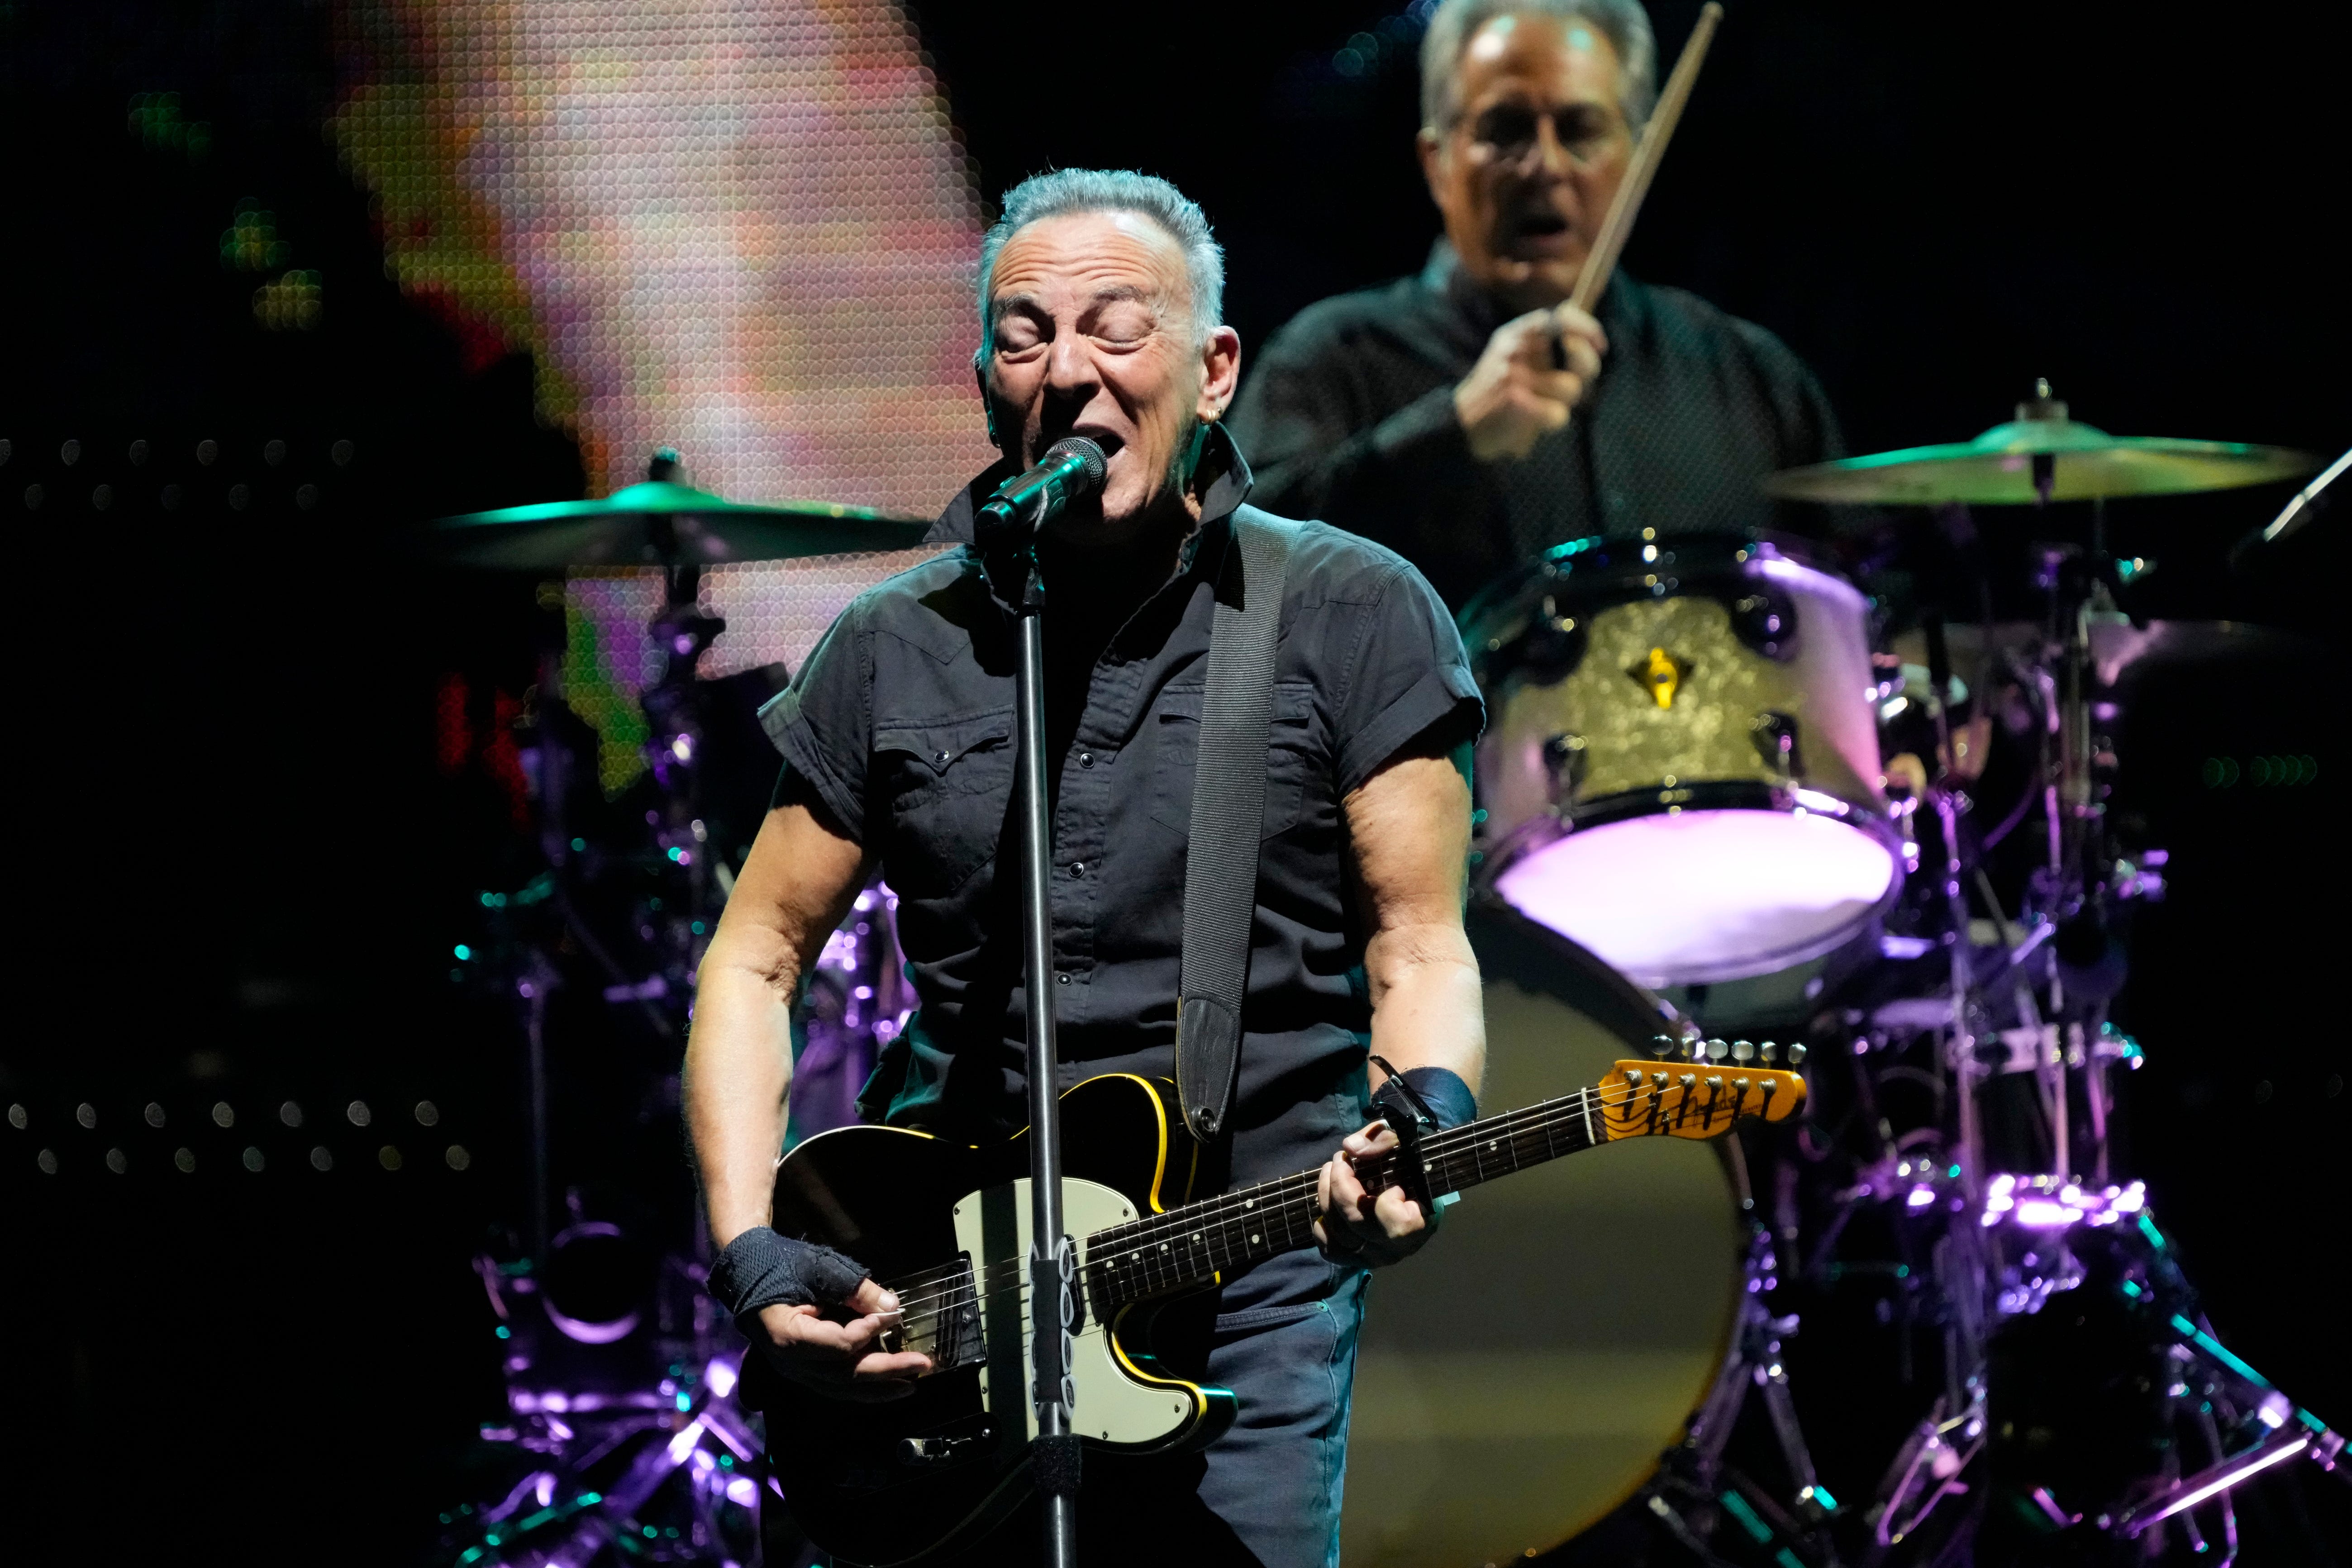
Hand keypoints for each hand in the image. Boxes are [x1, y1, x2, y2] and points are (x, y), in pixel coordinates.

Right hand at [752, 1278, 931, 1400]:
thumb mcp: (818, 1269)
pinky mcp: (802, 1369)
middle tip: (922, 1365)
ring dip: (879, 1387)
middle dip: (888, 1371)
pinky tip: (885, 1385)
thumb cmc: (780, 1266)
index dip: (869, 1332)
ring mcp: (794, 1370)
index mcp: (788, 1336)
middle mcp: (790, 1363)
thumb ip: (854, 1289)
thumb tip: (891, 1307)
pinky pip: (835, 1384)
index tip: (893, 1317)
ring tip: (911, 1384)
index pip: (838, 1346)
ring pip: (842, 1387)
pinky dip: (862, 1385)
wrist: (748, 1273)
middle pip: (845, 1374)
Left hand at [1314, 1121, 1439, 1267]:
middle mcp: (1395, 1247)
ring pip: (1338, 1234)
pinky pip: (1330, 1250)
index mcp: (1418, 1223)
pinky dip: (1322, 1227)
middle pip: (1356, 1222)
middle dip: (1340, 1184)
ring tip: (1330, 1172)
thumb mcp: (1402, 1144)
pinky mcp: (1356, 1258)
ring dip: (1326, 1197)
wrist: (1412, 1188)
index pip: (1398, 1225)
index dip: (1388, 1202)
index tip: (1394, 1185)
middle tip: (1339, 1160)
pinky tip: (1328, 1205)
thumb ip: (1381, 1141)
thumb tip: (1350, 1147)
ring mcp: (1374, 1256)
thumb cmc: (1410, 1166)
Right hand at [1453, 303, 1606, 461]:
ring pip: (1572, 388)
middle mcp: (1515, 348)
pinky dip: (1550, 423)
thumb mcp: (1516, 360)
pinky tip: (1529, 423)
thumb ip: (1548, 350)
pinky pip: (1559, 414)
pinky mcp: (1516, 401)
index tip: (1600, 345)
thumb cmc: (1498, 395)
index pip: (1561, 316)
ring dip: (1563, 403)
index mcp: (1516, 334)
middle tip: (1575, 386)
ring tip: (1538, 408)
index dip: (1587, 328)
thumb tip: (1591, 348)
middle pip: (1577, 352)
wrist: (1458, 425)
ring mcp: (1514, 373)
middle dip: (1587, 370)